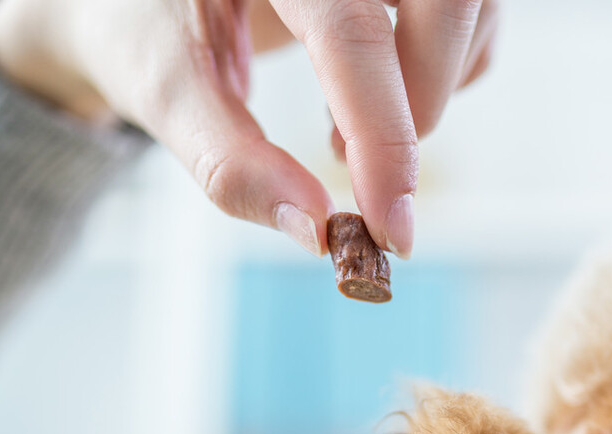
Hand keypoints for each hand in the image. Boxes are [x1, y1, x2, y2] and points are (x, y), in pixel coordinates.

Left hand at [0, 0, 498, 257]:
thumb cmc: (138, 26)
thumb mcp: (163, 88)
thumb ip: (229, 161)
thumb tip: (314, 232)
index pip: (350, 31)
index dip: (383, 135)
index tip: (392, 229)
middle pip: (444, 2)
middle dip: (421, 102)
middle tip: (358, 166)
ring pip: (471, 11)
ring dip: (433, 91)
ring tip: (342, 130)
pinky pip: (474, 21)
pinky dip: (443, 74)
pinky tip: (369, 94)